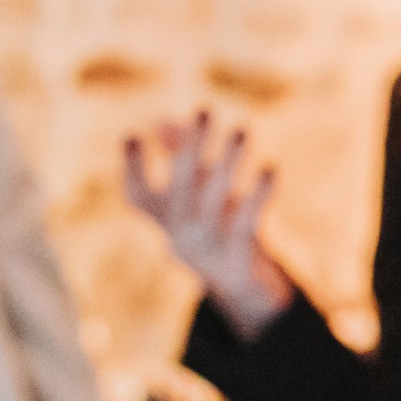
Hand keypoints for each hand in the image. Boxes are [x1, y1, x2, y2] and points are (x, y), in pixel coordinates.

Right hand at [121, 111, 292, 337]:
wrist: (247, 290)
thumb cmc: (218, 229)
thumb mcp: (197, 196)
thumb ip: (181, 159)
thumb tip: (160, 121)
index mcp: (166, 222)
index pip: (137, 197)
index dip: (131, 169)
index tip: (130, 135)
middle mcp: (179, 236)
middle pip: (181, 188)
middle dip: (192, 148)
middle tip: (205, 111)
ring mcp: (206, 252)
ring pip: (215, 201)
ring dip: (228, 163)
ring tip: (241, 130)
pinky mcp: (236, 261)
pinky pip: (245, 223)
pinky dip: (257, 197)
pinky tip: (269, 170)